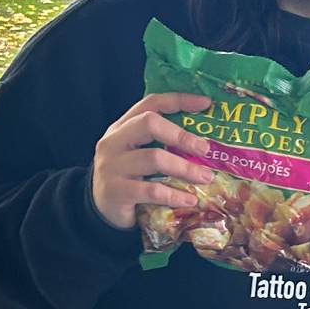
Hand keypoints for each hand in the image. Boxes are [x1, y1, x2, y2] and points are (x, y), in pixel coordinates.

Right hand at [91, 90, 213, 229]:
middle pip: (149, 124)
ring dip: (185, 168)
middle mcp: (114, 141)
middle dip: (182, 135)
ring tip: (206, 178)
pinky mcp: (115, 191)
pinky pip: (151, 190)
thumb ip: (162, 143)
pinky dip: (174, 195)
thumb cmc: (130, 177)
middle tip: (206, 149)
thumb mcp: (140, 153)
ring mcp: (112, 166)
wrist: (102, 208)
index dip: (179, 100)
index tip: (206, 103)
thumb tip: (207, 140)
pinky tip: (190, 200)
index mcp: (122, 127)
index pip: (151, 103)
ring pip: (154, 158)